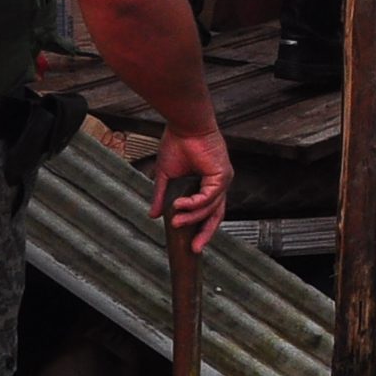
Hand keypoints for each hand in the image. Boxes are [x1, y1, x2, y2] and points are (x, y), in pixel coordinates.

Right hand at [151, 126, 231, 252]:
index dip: (200, 228)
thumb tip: (153, 216)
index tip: (190, 244)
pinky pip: (208, 197)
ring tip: (175, 221)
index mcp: (208, 185)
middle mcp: (218, 184)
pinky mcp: (222, 175)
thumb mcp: (166, 176)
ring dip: (192, 217)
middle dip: (205, 233)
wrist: (184, 126)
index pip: (208, 212)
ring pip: (210, 208)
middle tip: (194, 249)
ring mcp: (222, 180)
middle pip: (216, 215)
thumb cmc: (177, 144)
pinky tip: (179, 206)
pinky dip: (194, 204)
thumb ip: (161, 196)